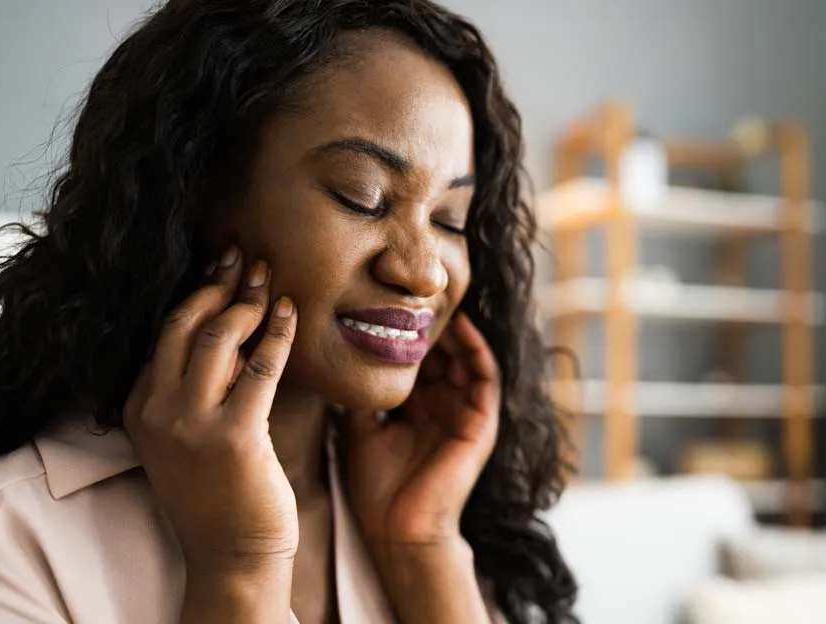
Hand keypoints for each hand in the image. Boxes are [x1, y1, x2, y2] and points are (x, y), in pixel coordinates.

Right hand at [123, 246, 298, 575]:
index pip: (164, 332)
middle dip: (217, 283)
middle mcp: (157, 412)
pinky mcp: (233, 437)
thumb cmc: (218, 488)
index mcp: (138, 407)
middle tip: (244, 257)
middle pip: (184, 323)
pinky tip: (290, 312)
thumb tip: (228, 322)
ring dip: (247, 300)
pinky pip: (260, 366)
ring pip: (217, 336)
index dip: (196, 293)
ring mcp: (191, 425)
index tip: (220, 268)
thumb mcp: (184, 433)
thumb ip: (192, 385)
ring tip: (267, 279)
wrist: (232, 553)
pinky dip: (278, 332)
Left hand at [345, 313, 500, 554]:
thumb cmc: (378, 489)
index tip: (386, 302)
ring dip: (452, 330)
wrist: (398, 533)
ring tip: (435, 301)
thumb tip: (340, 360)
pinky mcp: (480, 424)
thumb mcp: (361, 431)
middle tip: (412, 291)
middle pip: (441, 354)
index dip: (406, 332)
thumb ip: (361, 398)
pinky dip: (476, 350)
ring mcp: (463, 414)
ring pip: (464, 358)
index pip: (417, 360)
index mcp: (417, 409)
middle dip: (429, 324)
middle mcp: (442, 406)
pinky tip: (460, 327)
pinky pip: (485, 378)